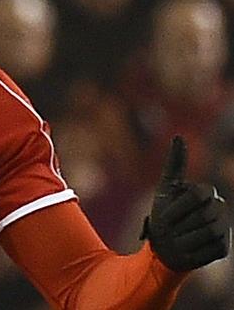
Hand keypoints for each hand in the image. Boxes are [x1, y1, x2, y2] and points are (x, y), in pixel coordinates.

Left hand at [141, 136, 230, 271]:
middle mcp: (219, 209)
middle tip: (171, 229)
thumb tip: (179, 135)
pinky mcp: (224, 248)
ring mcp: (224, 229)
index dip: (179, 207)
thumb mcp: (165, 189)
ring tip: (178, 239)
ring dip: (186, 238)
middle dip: (181, 223)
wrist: (162, 246)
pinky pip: (211, 248)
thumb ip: (175, 164)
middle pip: (205, 214)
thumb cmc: (163, 216)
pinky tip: (187, 249)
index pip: (200, 193)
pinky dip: (193, 250)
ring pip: (210, 231)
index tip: (165, 217)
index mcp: (206, 193)